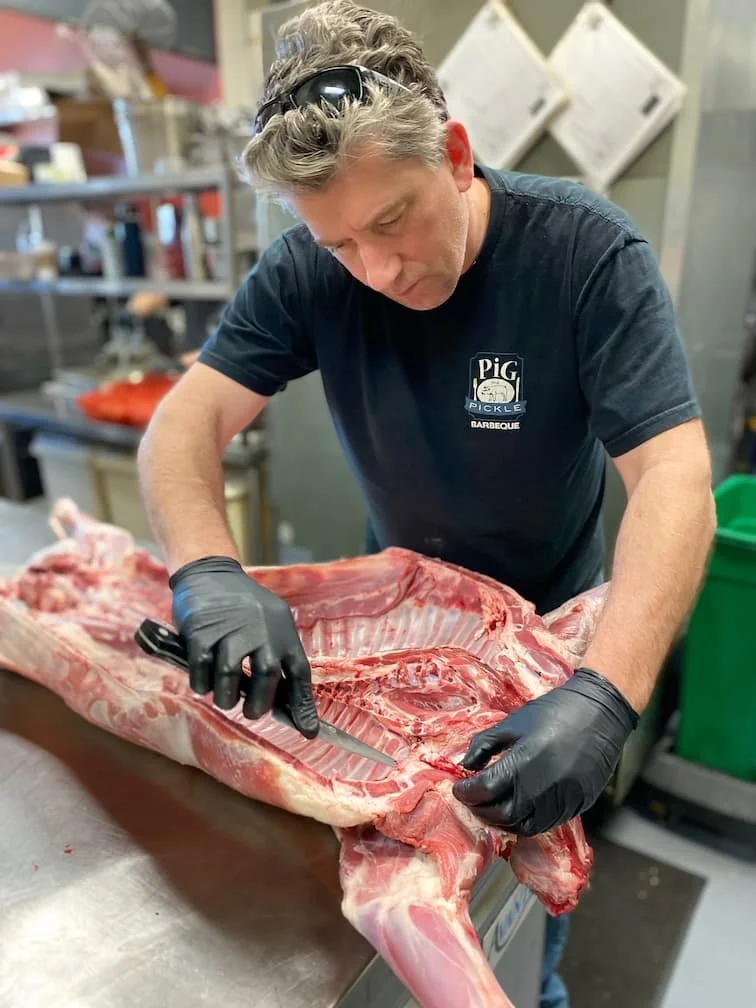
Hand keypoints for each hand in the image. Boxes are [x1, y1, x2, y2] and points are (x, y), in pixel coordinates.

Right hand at [170, 556, 318, 737]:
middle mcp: (261, 628)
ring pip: (230, 674)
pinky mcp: (201, 629)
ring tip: (226, 700)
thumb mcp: (270, 625)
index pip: (299, 672)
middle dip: (259, 704)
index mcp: (283, 630)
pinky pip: (202, 667)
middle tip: (251, 713)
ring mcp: (230, 628)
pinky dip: (202, 683)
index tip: (309, 731)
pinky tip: (204, 684)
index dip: (304, 705)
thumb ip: (276, 658)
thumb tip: (286, 705)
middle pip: (266, 675)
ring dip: (227, 697)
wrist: (211, 573)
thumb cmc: (244, 608)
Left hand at [452, 668, 637, 834]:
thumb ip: (485, 743)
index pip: (485, 789)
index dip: (466, 792)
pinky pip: (546, 824)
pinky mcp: (577, 805)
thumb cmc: (554, 711)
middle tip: (472, 799)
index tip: (459, 787)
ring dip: (502, 821)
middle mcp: (543, 786)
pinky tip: (517, 809)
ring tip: (491, 807)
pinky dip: (525, 822)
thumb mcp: (514, 722)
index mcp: (524, 761)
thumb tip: (465, 765)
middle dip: (480, 809)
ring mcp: (563, 799)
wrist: (600, 712)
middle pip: (501, 814)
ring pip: (524, 826)